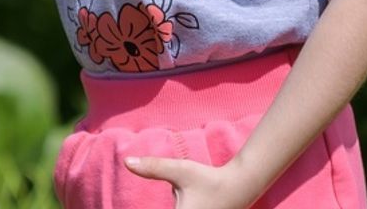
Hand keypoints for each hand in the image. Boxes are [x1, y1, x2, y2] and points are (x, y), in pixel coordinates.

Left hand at [125, 154, 266, 208]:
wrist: (240, 186)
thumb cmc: (209, 178)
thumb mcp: (180, 170)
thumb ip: (153, 167)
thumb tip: (126, 161)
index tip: (147, 201)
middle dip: (168, 203)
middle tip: (177, 194)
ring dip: (174, 205)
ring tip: (185, 196)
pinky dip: (179, 207)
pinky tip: (189, 199)